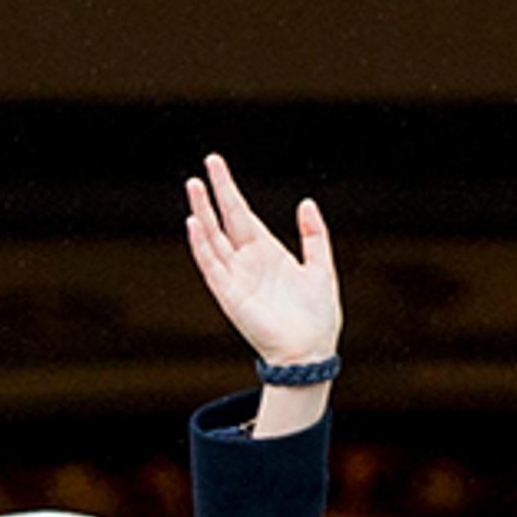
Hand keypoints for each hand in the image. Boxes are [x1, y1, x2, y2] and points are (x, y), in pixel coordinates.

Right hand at [183, 153, 341, 369]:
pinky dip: (201, 245)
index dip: (228, 189)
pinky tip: (195, 223)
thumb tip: (306, 202)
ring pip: (212, 238)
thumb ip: (314, 235)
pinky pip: (211, 265)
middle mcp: (247, 261)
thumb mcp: (322, 268)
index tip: (216, 164)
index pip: (241, 213)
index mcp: (267, 252)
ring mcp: (235, 277)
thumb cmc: (317, 316)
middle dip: (214, 192)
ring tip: (194, 187)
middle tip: (205, 165)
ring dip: (202, 213)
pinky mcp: (229, 295)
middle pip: (224, 219)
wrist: (310, 352)